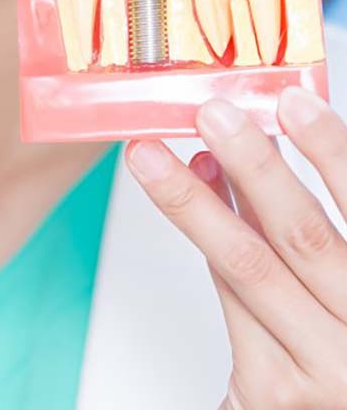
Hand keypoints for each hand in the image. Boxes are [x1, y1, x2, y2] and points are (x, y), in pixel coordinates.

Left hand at [126, 87, 346, 409]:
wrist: (325, 408)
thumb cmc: (337, 339)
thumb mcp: (340, 275)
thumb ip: (302, 221)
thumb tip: (254, 151)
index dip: (331, 151)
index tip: (292, 102)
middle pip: (300, 235)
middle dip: (252, 166)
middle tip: (211, 116)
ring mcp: (322, 369)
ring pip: (247, 265)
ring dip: (193, 201)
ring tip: (153, 157)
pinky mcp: (273, 391)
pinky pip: (229, 296)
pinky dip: (205, 241)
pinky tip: (187, 200)